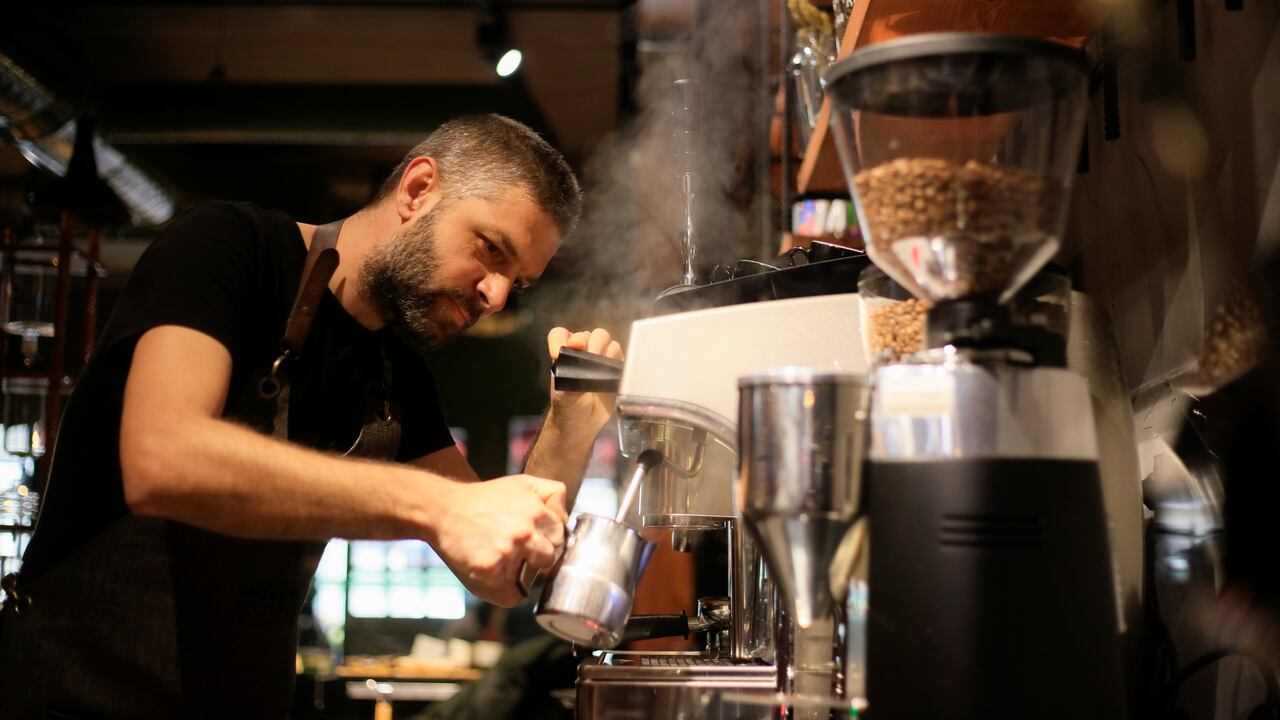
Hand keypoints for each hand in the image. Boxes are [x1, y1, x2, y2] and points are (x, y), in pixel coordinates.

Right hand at [430, 474, 567, 606]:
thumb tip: (566, 517)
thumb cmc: (485, 499)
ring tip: (501, 559)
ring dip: (521, 574)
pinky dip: (504, 590)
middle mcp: (524, 533)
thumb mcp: (522, 483)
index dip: (546, 539)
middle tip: (515, 550)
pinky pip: (513, 595)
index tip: (531, 538)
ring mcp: (506, 554)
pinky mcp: (488, 571)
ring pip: (533, 579)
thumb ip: (552, 493)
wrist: (443, 509)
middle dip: (537, 557)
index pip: (560, 537)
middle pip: (550, 559)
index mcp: (536, 512)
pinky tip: (491, 572)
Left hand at [546, 327, 623, 434]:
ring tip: (600, 362)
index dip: (559, 340)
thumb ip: (570, 379)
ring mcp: (599, 358)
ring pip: (604, 339)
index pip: (559, 335)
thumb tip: (582, 369)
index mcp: (564, 354)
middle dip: (586, 341)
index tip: (558, 354)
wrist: (582, 423)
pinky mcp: (614, 367)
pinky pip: (618, 353)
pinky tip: (612, 368)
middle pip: (586, 334)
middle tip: (587, 353)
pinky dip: (616, 357)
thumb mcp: (563, 395)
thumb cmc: (568, 407)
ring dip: (603, 347)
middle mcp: (581, 352)